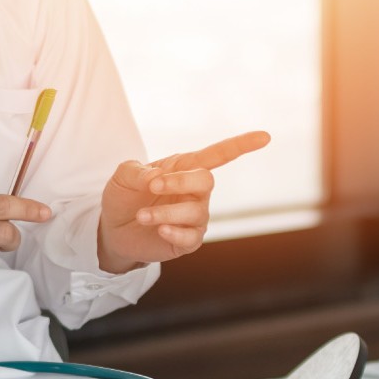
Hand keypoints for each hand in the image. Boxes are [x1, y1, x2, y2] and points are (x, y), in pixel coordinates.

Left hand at [97, 130, 270, 271]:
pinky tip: (159, 229)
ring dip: (165, 212)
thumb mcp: (122, 176)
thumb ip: (137, 171)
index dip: (241, 146)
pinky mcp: (188, 241)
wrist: (113, 229)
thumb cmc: (124, 197)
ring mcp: (195, 217)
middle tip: (153, 186)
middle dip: (181, 181)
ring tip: (142, 216)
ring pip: (196, 211)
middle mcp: (195, 192)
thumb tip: (156, 177)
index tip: (265, 137)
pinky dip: (174, 231)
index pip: (219, 155)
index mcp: (185, 168)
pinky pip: (192, 236)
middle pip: (207, 181)